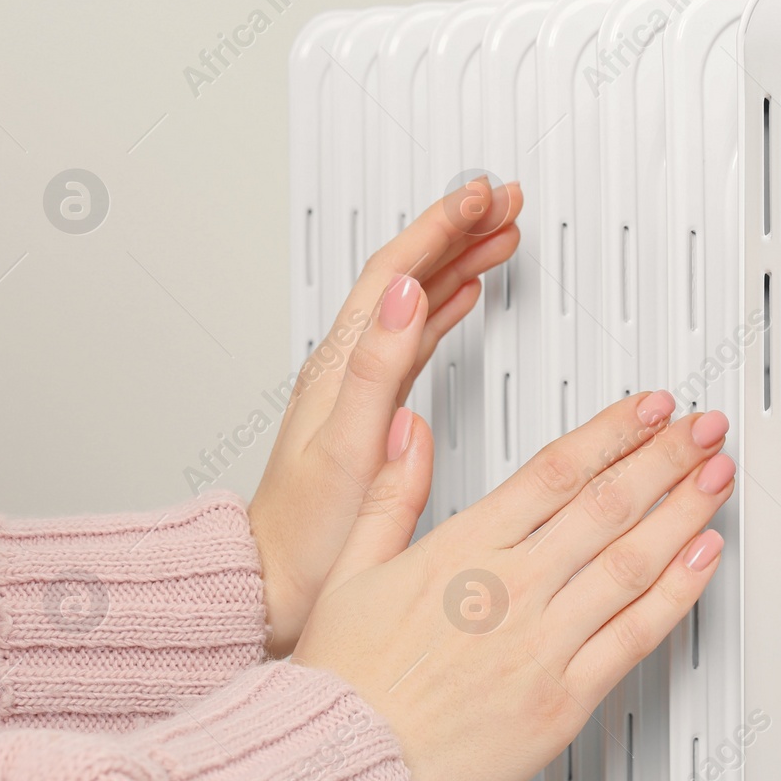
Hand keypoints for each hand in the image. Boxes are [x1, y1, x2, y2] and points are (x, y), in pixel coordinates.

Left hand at [251, 179, 521, 655]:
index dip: (440, 228)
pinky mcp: (373, 406)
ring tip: (500, 232)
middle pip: (407, 272)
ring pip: (415, 298)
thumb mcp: (347, 450)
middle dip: (457, 228)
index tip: (482, 197)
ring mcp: (360, 383)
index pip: (395, 274)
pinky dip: (446, 305)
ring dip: (457, 259)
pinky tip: (465, 296)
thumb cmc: (306, 535)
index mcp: (343, 369)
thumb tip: (407, 296)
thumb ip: (377, 370)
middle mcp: (347, 367)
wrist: (274, 583)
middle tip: (505, 199)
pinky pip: (417, 334)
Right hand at [292, 391, 736, 780]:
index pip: (556, 470)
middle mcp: (510, 589)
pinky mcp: (563, 700)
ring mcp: (542, 643)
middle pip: (608, 503)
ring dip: (685, 510)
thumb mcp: (348, 570)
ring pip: (632, 560)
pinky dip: (678, 592)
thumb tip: (409, 431)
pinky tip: (705, 558)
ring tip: (718, 476)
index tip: (650, 408)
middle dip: (666, 456)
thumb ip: (390, 493)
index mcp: (461, 550)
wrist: (342, 773)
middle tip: (704, 427)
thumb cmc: (343, 685)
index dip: (615, 431)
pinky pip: (635, 635)